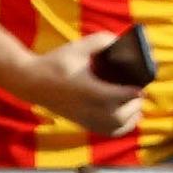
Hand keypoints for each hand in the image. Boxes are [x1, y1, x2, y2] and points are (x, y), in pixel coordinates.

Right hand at [25, 34, 143, 133]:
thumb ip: (103, 41)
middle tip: (140, 94)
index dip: (130, 93)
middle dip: (133, 106)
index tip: (141, 87)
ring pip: (113, 128)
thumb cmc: (57, 62)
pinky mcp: (81, 122)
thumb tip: (123, 43)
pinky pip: (105, 131)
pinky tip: (128, 118)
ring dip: (130, 119)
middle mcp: (86, 107)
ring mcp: (83, 117)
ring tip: (137, 105)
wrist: (31, 81)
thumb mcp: (80, 46)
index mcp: (86, 89)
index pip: (113, 96)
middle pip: (117, 116)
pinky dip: (120, 128)